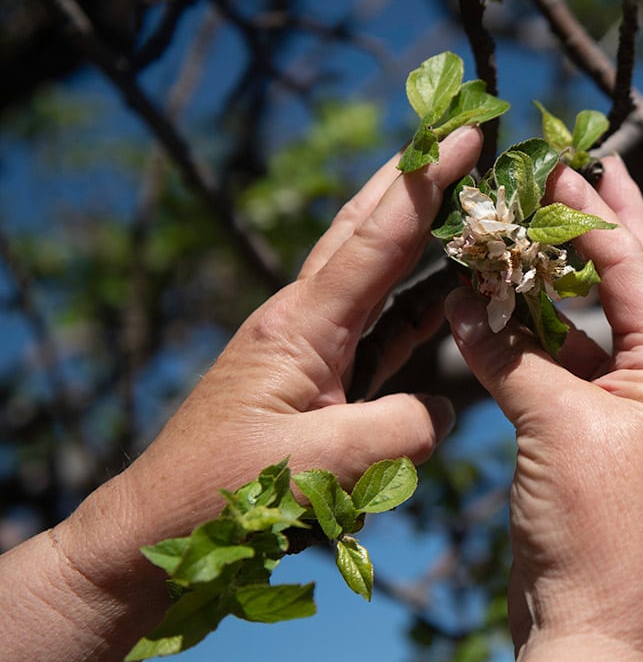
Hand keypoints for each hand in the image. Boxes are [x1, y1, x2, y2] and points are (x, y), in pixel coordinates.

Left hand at [0, 126, 481, 661]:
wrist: (155, 527)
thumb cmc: (226, 494)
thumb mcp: (323, 465)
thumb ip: (400, 428)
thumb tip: (440, 407)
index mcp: (301, 325)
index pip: (378, 238)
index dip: (425, 183)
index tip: (465, 133)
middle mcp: (303, 319)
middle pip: (367, 229)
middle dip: (415, 178)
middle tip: (462, 134)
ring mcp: (309, 347)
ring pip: (375, 272)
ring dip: (420, 232)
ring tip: (467, 199)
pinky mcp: (317, 378)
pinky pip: (380, 325)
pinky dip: (418, 300)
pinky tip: (447, 292)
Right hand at [444, 156, 642, 661]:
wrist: (599, 625)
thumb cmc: (599, 526)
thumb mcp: (556, 425)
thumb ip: (510, 356)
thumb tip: (465, 304)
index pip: (634, 267)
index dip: (596, 214)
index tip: (566, 163)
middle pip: (628, 283)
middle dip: (603, 227)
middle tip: (584, 165)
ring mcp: (631, 413)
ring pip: (587, 328)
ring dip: (551, 287)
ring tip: (522, 229)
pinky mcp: (594, 440)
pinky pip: (563, 372)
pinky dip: (528, 343)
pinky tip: (492, 313)